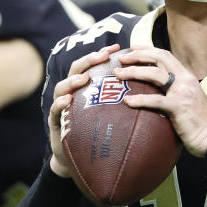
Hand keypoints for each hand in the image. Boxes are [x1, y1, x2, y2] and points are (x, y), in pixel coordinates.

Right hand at [48, 44, 120, 177]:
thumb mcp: (111, 115)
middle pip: (77, 69)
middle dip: (89, 60)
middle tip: (103, 55)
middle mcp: (71, 92)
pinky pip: (54, 111)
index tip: (118, 47)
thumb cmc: (97, 134)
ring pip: (62, 87)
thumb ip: (122, 102)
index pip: (93, 65)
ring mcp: (60, 106)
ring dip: (73, 81)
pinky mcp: (54, 121)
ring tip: (85, 78)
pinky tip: (67, 102)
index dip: (103, 54)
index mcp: (85, 88)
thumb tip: (153, 92)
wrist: (77, 160)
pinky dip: (59, 105)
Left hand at [115, 46, 206, 155]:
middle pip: (159, 58)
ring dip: (134, 72)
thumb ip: (175, 92)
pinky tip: (128, 101)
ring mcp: (183, 92)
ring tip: (118, 74)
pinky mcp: (179, 106)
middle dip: (138, 55)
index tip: (133, 48)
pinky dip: (139, 99)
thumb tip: (157, 92)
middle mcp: (185, 79)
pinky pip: (155, 100)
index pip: (165, 55)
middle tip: (121, 58)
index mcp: (187, 76)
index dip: (148, 49)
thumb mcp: (189, 100)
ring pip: (155, 74)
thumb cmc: (200, 123)